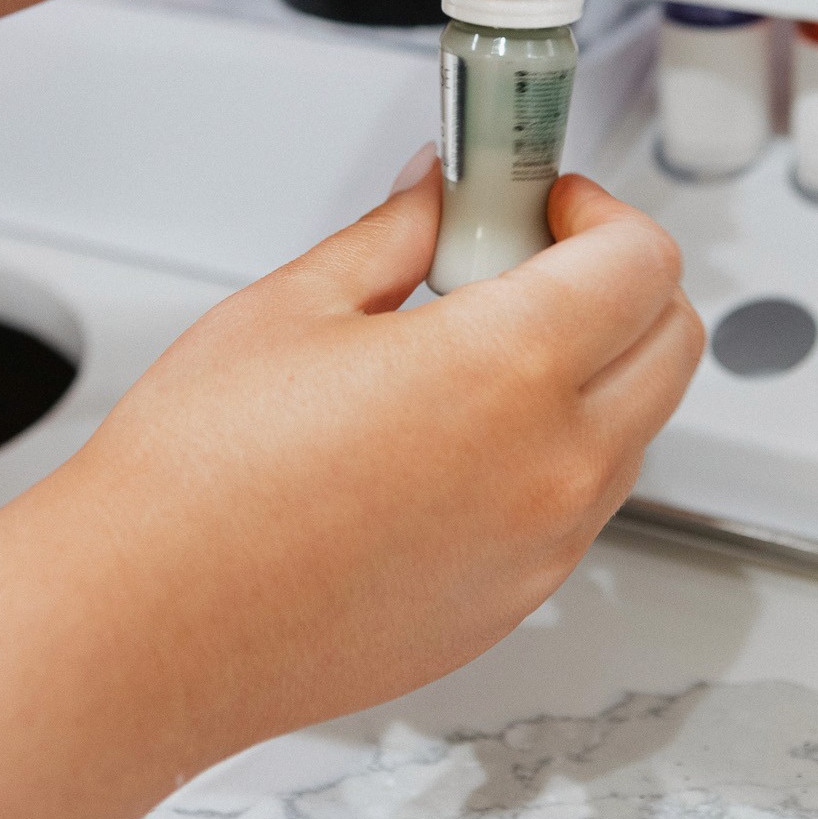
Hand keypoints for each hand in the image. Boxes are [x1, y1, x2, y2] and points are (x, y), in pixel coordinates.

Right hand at [0, 165, 702, 818]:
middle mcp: (548, 466)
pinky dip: (558, 446)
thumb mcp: (297, 303)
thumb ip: (397, 233)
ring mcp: (541, 548)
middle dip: (621, 279)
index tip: (543, 201)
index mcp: (505, 368)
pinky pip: (584, 502)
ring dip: (596, 364)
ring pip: (638, 425)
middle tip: (528, 255)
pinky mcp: (514, 602)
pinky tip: (457, 428)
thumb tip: (439, 191)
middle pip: (674, 342)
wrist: (143, 626)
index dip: (600, 210)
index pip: (643, 260)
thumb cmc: (197, 481)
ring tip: (478, 341)